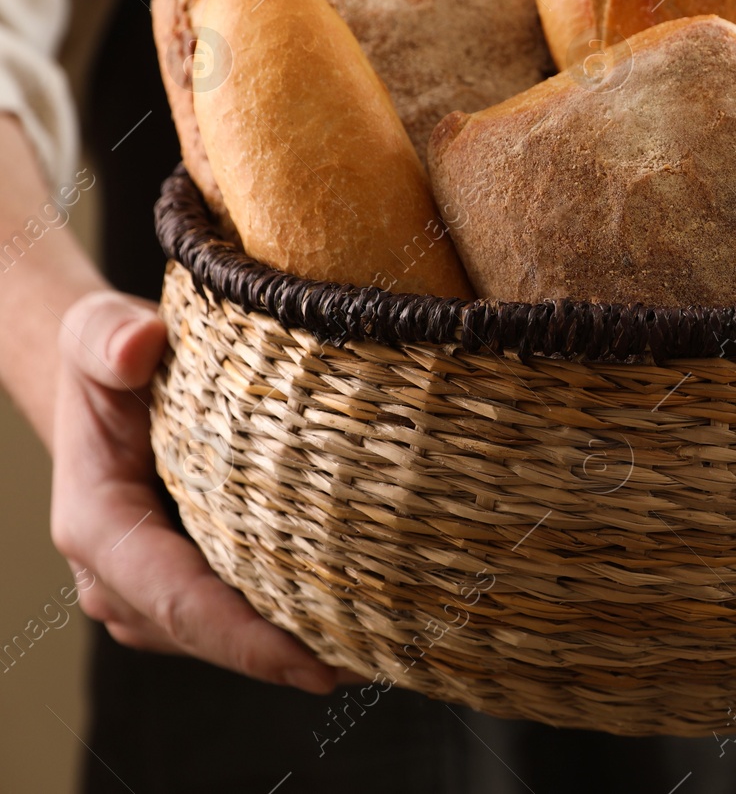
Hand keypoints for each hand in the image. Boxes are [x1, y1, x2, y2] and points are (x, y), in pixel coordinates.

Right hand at [48, 290, 342, 692]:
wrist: (107, 376)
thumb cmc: (109, 356)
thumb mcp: (97, 330)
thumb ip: (109, 337)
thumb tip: (137, 347)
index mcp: (97, 526)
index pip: (178, 599)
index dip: (246, 640)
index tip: (315, 665)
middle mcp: (117, 575)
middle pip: (210, 634)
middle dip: (287, 656)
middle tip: (379, 660)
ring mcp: (149, 590)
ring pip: (225, 636)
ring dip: (293, 645)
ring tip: (379, 649)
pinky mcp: (184, 583)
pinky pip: (234, 616)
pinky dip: (287, 621)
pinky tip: (352, 621)